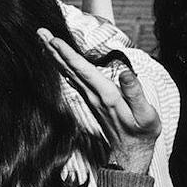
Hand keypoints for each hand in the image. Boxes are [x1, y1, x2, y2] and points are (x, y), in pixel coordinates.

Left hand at [38, 29, 160, 173]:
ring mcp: (89, 97)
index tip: (54, 40)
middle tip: (40, 32)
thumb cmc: (142, 133)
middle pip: (70, 68)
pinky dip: (62, 66)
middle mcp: (93, 95)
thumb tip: (126, 73)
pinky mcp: (90, 99)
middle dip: (54, 49)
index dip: (68, 55)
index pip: (83, 70)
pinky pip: (72, 78)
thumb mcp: (147, 115)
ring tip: (43, 40)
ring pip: (68, 72)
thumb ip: (135, 93)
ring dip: (55, 55)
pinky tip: (56, 59)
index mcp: (107, 95)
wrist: (131, 154)